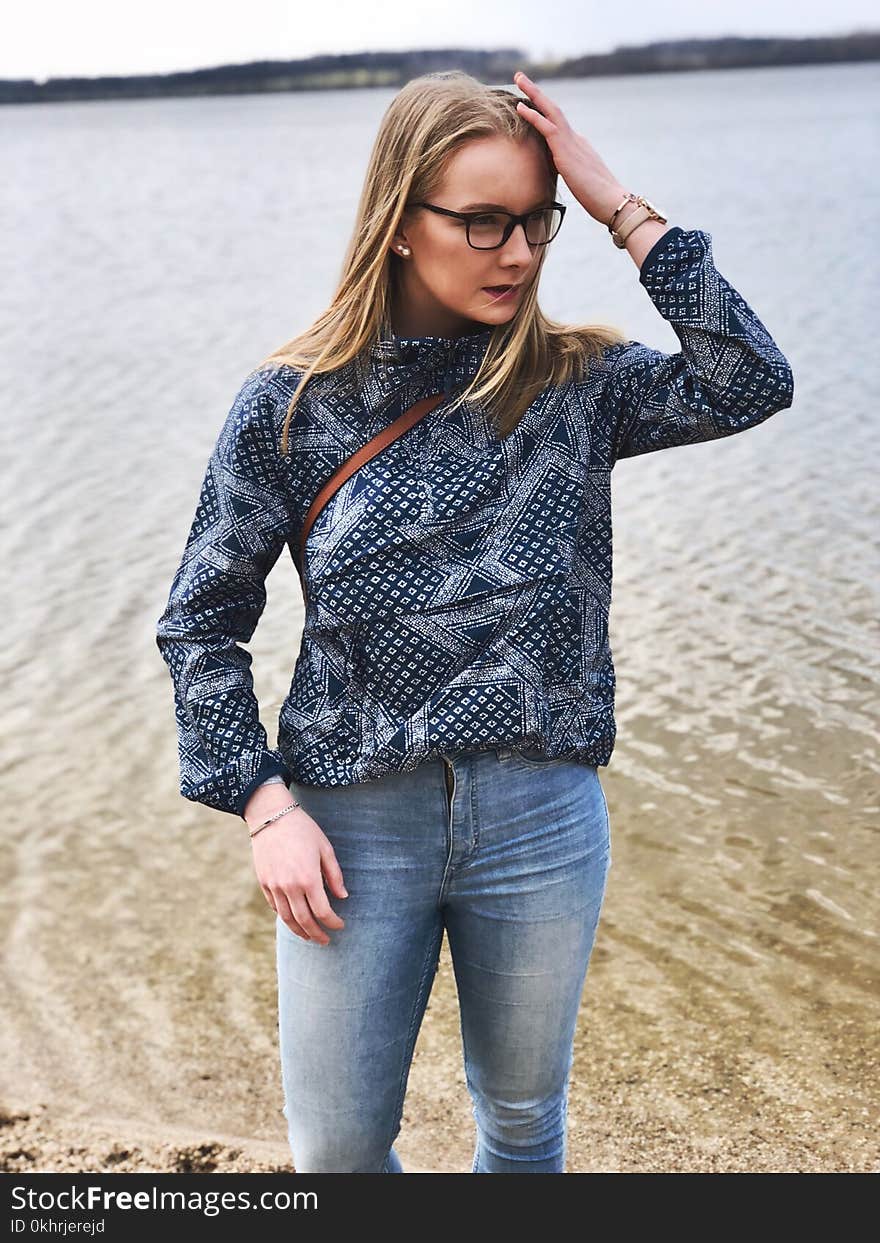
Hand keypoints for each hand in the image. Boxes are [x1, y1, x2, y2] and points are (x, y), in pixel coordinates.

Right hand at [250, 804, 347, 944]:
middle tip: (325, 940)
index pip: (323, 912)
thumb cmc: (303, 829)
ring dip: (299, 931)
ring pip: (287, 918)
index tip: (340, 926)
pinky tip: (293, 919)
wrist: (271, 816)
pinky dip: (285, 916)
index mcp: (308, 878)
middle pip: (304, 921)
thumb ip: (334, 875)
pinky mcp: (263, 882)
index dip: (333, 922)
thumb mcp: (325, 848)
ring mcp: (274, 886)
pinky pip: (275, 907)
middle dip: (317, 933)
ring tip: (309, 936)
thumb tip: (342, 897)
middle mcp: (289, 887)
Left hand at [513, 70, 627, 226]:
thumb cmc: (599, 199)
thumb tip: (563, 180)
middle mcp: (575, 138)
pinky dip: (533, 116)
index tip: (528, 103)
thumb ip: (569, 175)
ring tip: (519, 79)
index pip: (557, 125)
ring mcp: (571, 142)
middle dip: (536, 93)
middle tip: (520, 78)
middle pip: (553, 110)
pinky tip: (520, 107)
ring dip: (534, 93)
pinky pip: (547, 127)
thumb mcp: (580, 184)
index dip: (542, 112)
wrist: (612, 202)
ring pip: (550, 111)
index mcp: (578, 146)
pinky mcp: (566, 151)